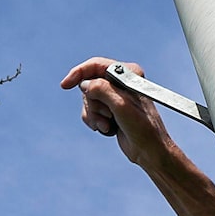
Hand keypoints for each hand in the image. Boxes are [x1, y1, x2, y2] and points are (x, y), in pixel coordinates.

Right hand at [59, 57, 179, 170]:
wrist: (149, 150)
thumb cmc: (142, 127)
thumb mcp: (121, 105)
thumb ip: (102, 89)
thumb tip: (84, 83)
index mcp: (128, 74)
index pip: (96, 65)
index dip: (79, 73)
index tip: (65, 85)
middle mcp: (120, 82)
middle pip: (89, 85)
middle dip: (93, 104)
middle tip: (108, 115)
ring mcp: (114, 97)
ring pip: (88, 100)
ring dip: (94, 115)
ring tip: (109, 124)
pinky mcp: (110, 110)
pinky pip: (90, 112)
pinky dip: (95, 122)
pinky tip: (109, 129)